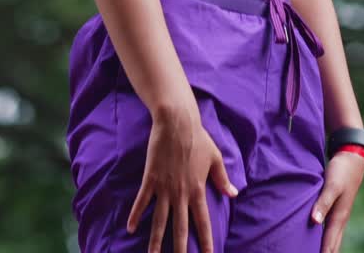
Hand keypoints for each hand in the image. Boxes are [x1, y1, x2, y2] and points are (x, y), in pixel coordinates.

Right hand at [126, 108, 238, 252]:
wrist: (177, 123)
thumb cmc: (199, 138)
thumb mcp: (216, 159)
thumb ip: (222, 179)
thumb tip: (233, 194)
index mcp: (198, 190)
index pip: (203, 223)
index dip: (206, 242)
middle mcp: (181, 194)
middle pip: (180, 228)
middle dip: (180, 249)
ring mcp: (164, 188)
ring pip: (159, 220)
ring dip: (156, 240)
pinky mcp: (150, 179)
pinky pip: (142, 201)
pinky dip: (136, 215)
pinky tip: (130, 229)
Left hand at [310, 149, 363, 252]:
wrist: (351, 159)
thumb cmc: (341, 171)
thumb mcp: (331, 186)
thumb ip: (323, 203)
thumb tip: (315, 221)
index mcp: (339, 216)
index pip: (330, 241)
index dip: (324, 252)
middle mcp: (340, 218)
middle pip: (333, 243)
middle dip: (327, 252)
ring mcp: (339, 213)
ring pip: (333, 236)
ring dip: (327, 247)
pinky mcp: (336, 207)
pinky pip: (330, 228)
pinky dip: (325, 236)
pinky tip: (319, 237)